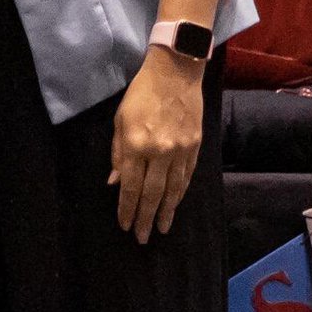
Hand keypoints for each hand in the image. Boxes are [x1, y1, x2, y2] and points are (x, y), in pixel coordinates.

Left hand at [108, 48, 204, 242]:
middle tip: (142, 238)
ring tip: (160, 229)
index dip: (127, 209)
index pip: (130, 186)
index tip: (125, 225)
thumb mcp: (120, 120)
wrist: (175, 73)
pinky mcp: (195, 147)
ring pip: (172, 190)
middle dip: (145, 218)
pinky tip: (175, 204)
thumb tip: (115, 183)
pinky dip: (180, 193)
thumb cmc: (141, 94)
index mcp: (137, 145)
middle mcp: (159, 152)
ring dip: (165, 212)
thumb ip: (118, 153)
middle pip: (151, 194)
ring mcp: (180, 151)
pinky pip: (186, 177)